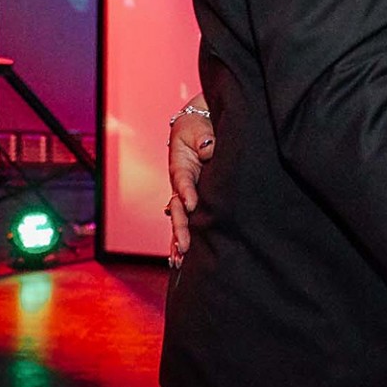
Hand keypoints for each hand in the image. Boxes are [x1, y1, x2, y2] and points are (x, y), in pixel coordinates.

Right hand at [166, 109, 215, 266]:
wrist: (197, 125)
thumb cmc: (197, 127)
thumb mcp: (199, 128)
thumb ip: (204, 139)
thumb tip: (209, 149)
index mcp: (181, 166)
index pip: (183, 181)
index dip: (186, 193)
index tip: (191, 205)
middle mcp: (180, 184)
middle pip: (177, 208)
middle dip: (180, 228)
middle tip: (183, 247)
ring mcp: (185, 194)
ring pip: (179, 219)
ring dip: (178, 239)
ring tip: (178, 261)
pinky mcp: (192, 200)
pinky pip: (187, 220)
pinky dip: (182, 237)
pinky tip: (180, 256)